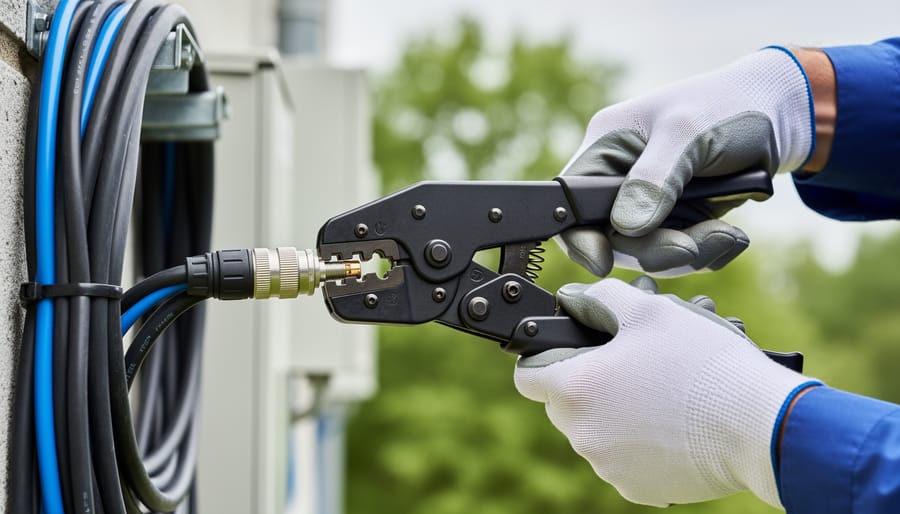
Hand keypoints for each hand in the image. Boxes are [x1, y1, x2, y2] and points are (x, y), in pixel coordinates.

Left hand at [514, 278, 818, 506]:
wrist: (760, 426)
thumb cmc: (703, 364)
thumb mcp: (649, 310)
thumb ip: (601, 298)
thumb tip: (574, 298)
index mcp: (576, 390)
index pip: (528, 375)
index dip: (545, 357)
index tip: (571, 350)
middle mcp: (583, 435)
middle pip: (563, 404)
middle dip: (587, 382)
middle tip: (629, 364)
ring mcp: (609, 467)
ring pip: (595, 432)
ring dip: (614, 412)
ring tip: (659, 391)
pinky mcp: (639, 489)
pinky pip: (623, 459)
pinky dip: (638, 442)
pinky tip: (672, 423)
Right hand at [558, 48, 813, 276]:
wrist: (780, 115)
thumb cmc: (727, 105)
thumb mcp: (687, 132)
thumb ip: (653, 180)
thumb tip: (624, 227)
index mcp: (605, 147)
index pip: (570, 203)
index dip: (579, 237)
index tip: (603, 262)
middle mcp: (619, 179)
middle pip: (611, 238)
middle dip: (653, 249)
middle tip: (692, 247)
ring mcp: (647, 203)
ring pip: (647, 253)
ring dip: (688, 252)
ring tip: (727, 236)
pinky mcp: (676, 220)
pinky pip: (679, 255)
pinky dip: (706, 253)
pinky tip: (731, 236)